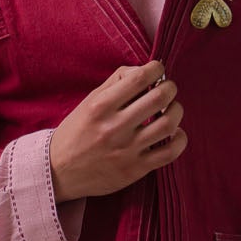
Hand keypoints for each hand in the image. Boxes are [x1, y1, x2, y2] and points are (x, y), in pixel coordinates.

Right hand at [49, 59, 185, 200]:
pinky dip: (180, 139)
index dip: (156, 69)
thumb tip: (144, 71)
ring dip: (176, 111)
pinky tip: (175, 133)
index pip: (138, 78)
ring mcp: (126, 150)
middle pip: (158, 98)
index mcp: (101, 106)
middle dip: (170, 88)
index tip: (157, 70)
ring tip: (171, 109)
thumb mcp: (89, 101)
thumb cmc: (76, 132)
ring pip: (168, 124)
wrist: (60, 171)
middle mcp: (114, 127)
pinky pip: (169, 153)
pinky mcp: (135, 169)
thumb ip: (116, 83)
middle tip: (168, 89)